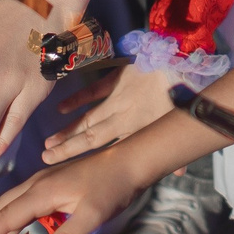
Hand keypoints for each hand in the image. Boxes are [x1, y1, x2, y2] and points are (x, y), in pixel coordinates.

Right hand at [0, 145, 147, 233]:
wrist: (130, 160)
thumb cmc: (113, 187)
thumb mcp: (93, 215)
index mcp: (40, 193)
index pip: (2, 219)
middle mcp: (35, 186)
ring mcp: (43, 184)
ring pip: (7, 205)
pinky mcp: (52, 185)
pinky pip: (20, 203)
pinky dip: (7, 218)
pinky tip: (10, 231)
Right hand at [43, 63, 177, 163]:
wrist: (184, 60)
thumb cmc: (187, 94)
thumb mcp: (183, 123)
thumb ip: (177, 149)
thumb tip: (179, 172)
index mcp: (138, 130)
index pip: (106, 150)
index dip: (85, 160)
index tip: (65, 169)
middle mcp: (123, 117)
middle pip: (90, 138)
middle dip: (67, 149)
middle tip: (46, 158)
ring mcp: (118, 98)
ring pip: (88, 118)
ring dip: (68, 130)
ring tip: (49, 142)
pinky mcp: (117, 78)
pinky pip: (93, 90)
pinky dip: (77, 99)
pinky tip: (61, 108)